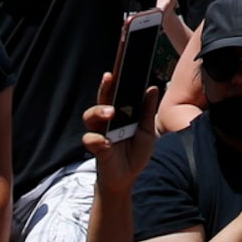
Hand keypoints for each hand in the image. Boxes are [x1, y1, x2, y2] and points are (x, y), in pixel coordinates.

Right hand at [81, 71, 162, 190]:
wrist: (127, 178)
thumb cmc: (135, 153)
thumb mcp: (146, 131)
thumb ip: (147, 111)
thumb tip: (152, 87)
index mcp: (120, 113)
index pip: (116, 92)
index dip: (116, 78)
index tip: (119, 63)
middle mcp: (107, 120)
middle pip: (102, 98)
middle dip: (104, 87)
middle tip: (109, 77)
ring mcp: (100, 132)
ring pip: (90, 116)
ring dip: (98, 111)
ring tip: (110, 112)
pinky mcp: (96, 148)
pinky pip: (91, 140)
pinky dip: (98, 140)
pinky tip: (107, 143)